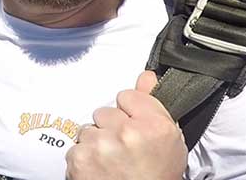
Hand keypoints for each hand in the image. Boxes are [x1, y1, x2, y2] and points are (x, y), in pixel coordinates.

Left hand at [66, 71, 186, 179]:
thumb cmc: (157, 175)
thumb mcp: (168, 141)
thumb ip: (153, 104)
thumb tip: (145, 76)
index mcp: (153, 124)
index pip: (127, 95)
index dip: (130, 113)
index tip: (135, 129)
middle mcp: (126, 132)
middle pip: (105, 111)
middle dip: (111, 128)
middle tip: (124, 150)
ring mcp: (100, 145)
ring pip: (89, 129)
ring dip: (97, 143)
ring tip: (112, 162)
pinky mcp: (80, 159)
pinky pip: (77, 147)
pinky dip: (85, 158)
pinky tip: (100, 171)